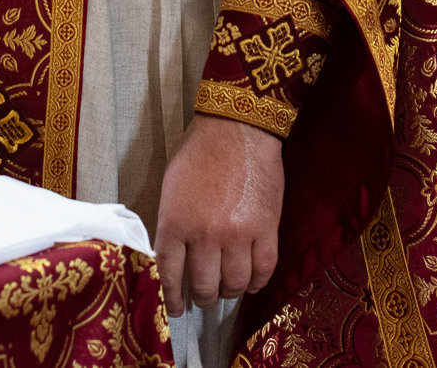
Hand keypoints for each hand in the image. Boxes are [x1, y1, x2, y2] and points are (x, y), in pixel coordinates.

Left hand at [153, 113, 283, 313]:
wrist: (237, 129)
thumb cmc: (199, 154)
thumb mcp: (171, 190)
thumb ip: (171, 227)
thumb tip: (172, 262)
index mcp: (175, 223)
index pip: (169, 277)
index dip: (172, 299)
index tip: (176, 308)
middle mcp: (205, 235)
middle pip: (204, 287)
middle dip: (202, 298)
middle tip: (204, 297)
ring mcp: (238, 234)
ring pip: (235, 284)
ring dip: (230, 292)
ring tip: (228, 289)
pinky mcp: (266, 228)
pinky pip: (264, 270)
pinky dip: (257, 282)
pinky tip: (252, 281)